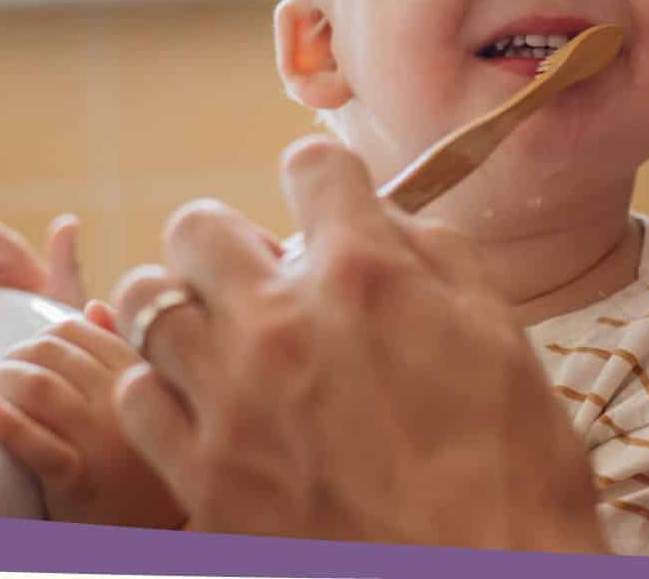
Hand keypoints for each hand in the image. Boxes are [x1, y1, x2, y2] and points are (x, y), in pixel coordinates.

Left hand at [0, 302, 186, 528]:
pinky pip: (38, 446)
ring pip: (39, 388)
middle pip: (53, 353)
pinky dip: (6, 425)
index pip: (80, 332)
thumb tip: (94, 309)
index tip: (17, 353)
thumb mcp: (151, 404)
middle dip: (9, 354)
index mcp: (143, 377)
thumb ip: (125, 355)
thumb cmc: (149, 468)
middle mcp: (126, 402)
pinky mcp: (80, 481)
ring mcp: (104, 441)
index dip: (38, 335)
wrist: (161, 536)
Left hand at [106, 136, 607, 551]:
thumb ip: (436, 259)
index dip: (323, 184)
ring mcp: (230, 404)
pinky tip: (206, 408)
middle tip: (259, 279)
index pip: (310, 167)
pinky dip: (165, 392)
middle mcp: (283, 326)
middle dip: (230, 242)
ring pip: (144, 305)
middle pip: (198, 226)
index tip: (328, 209)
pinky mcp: (201, 480)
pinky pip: (136, 398)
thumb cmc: (512, 475)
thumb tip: (386, 219)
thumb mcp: (502, 338)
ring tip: (217, 338)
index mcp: (366, 278)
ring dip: (182, 309)